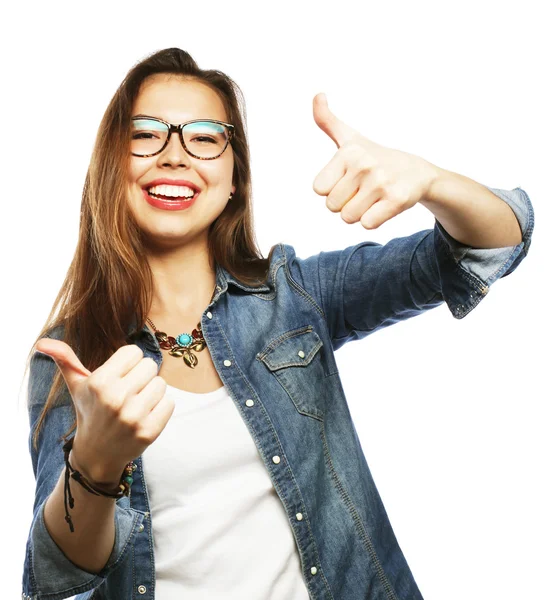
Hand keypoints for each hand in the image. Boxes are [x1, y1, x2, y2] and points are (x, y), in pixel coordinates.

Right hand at [34, 339, 173, 483]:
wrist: (97, 454)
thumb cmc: (90, 411)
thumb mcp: (77, 385)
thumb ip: (65, 359)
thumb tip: (42, 342)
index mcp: (100, 382)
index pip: (134, 351)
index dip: (129, 363)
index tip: (120, 376)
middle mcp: (116, 398)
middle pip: (150, 365)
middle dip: (141, 376)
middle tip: (129, 392)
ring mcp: (133, 417)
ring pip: (161, 384)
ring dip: (152, 392)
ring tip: (136, 404)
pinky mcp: (149, 431)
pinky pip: (169, 403)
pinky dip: (161, 408)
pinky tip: (145, 416)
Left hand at [312, 93, 438, 229]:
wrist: (418, 172)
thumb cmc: (376, 157)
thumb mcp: (351, 138)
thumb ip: (328, 121)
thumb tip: (317, 95)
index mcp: (348, 152)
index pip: (319, 189)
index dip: (332, 189)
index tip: (348, 178)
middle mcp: (364, 165)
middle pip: (332, 206)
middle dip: (345, 203)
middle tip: (363, 190)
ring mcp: (381, 182)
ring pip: (348, 218)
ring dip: (359, 213)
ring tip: (373, 197)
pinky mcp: (397, 200)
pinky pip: (367, 224)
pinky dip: (374, 220)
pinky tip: (384, 205)